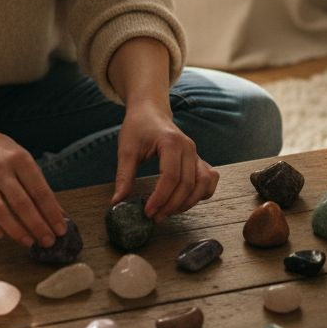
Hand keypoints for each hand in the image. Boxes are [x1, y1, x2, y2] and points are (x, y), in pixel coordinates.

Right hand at [0, 128, 68, 247]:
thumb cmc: (1, 152)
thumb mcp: (24, 159)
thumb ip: (39, 185)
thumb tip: (59, 213)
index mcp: (20, 160)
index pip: (40, 191)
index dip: (52, 213)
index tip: (61, 230)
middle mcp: (0, 170)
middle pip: (21, 203)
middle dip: (38, 226)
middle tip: (49, 242)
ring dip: (16, 230)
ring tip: (29, 242)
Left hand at [111, 103, 218, 221]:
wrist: (150, 111)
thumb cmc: (138, 127)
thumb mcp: (126, 150)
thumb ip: (124, 176)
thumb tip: (117, 202)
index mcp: (171, 142)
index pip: (171, 177)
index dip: (160, 198)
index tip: (147, 211)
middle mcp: (189, 148)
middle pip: (187, 184)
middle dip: (171, 205)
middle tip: (154, 217)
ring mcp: (197, 153)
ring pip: (203, 185)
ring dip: (187, 203)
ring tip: (168, 212)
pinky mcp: (199, 159)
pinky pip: (210, 180)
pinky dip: (202, 193)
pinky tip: (185, 201)